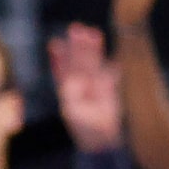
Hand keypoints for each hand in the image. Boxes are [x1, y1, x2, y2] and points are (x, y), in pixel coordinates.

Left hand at [48, 24, 121, 152]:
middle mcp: (80, 83)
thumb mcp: (72, 111)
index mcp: (68, 88)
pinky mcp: (108, 89)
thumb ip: (72, 95)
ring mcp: (94, 85)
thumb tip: (73, 81)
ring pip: (93, 62)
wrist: (101, 139)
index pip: (62, 68)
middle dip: (77, 46)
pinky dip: (111, 68)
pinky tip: (113, 60)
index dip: (59, 57)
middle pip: (78, 60)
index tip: (55, 44)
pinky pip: (109, 75)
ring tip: (93, 33)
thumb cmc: (83, 126)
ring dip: (93, 49)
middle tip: (76, 29)